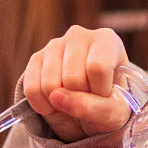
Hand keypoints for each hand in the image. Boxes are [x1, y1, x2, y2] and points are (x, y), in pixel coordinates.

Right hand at [21, 25, 137, 140]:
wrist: (91, 110)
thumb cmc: (109, 104)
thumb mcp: (115, 112)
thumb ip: (93, 107)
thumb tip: (56, 96)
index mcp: (107, 39)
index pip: (98, 67)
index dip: (100, 91)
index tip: (106, 95)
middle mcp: (79, 36)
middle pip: (73, 78)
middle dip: (80, 98)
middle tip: (87, 98)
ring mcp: (54, 45)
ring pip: (50, 85)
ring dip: (61, 104)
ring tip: (72, 100)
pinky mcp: (36, 59)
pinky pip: (32, 89)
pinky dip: (43, 106)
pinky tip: (55, 104)